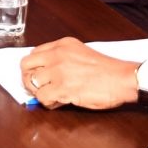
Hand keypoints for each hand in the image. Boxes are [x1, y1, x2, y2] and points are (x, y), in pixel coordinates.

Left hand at [18, 37, 139, 109]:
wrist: (122, 79)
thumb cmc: (106, 70)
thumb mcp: (80, 53)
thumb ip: (61, 58)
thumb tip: (44, 72)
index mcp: (62, 45)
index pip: (33, 53)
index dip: (33, 68)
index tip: (38, 76)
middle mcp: (57, 55)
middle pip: (25, 66)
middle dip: (28, 78)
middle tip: (38, 88)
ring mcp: (59, 71)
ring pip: (32, 83)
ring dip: (39, 92)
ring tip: (52, 96)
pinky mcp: (63, 88)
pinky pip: (42, 97)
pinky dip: (48, 102)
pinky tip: (58, 102)